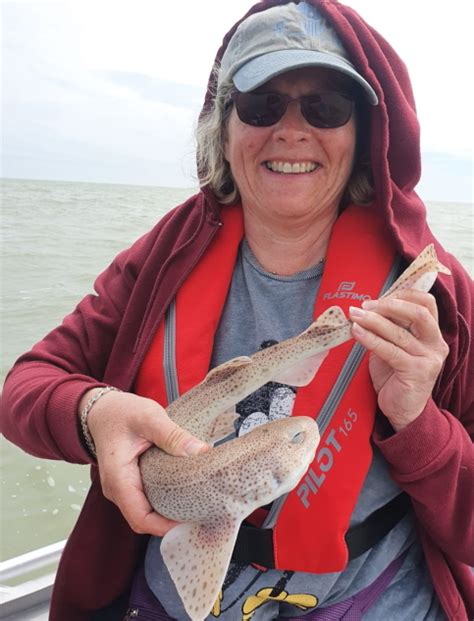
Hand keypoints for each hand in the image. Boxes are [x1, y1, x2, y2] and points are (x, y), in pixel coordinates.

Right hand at [79, 389, 208, 535]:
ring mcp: (123, 489)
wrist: (102, 411)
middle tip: (201, 513)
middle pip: (145, 521)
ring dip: (169, 513)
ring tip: (196, 505)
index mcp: (118, 478)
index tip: (190, 522)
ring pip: (146, 513)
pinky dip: (165, 502)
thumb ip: (174, 435)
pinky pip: (147, 501)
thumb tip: (201, 452)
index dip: (165, 527)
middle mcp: (118, 490)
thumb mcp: (149, 418)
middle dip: (171, 523)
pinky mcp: (131, 484)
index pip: (140, 519)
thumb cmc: (120, 413)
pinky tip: (184, 493)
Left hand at [349, 290, 448, 431]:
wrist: (402, 411)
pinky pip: (389, 350)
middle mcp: (436, 344)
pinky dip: (370, 339)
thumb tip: (367, 307)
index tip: (379, 297)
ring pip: (399, 332)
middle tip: (365, 306)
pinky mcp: (416, 372)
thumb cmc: (395, 376)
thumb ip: (389, 327)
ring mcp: (428, 359)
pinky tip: (356, 332)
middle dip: (389, 305)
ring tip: (354, 315)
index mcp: (433, 334)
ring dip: (373, 321)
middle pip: (418, 313)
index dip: (403, 294)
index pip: (426, 302)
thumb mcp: (394, 346)